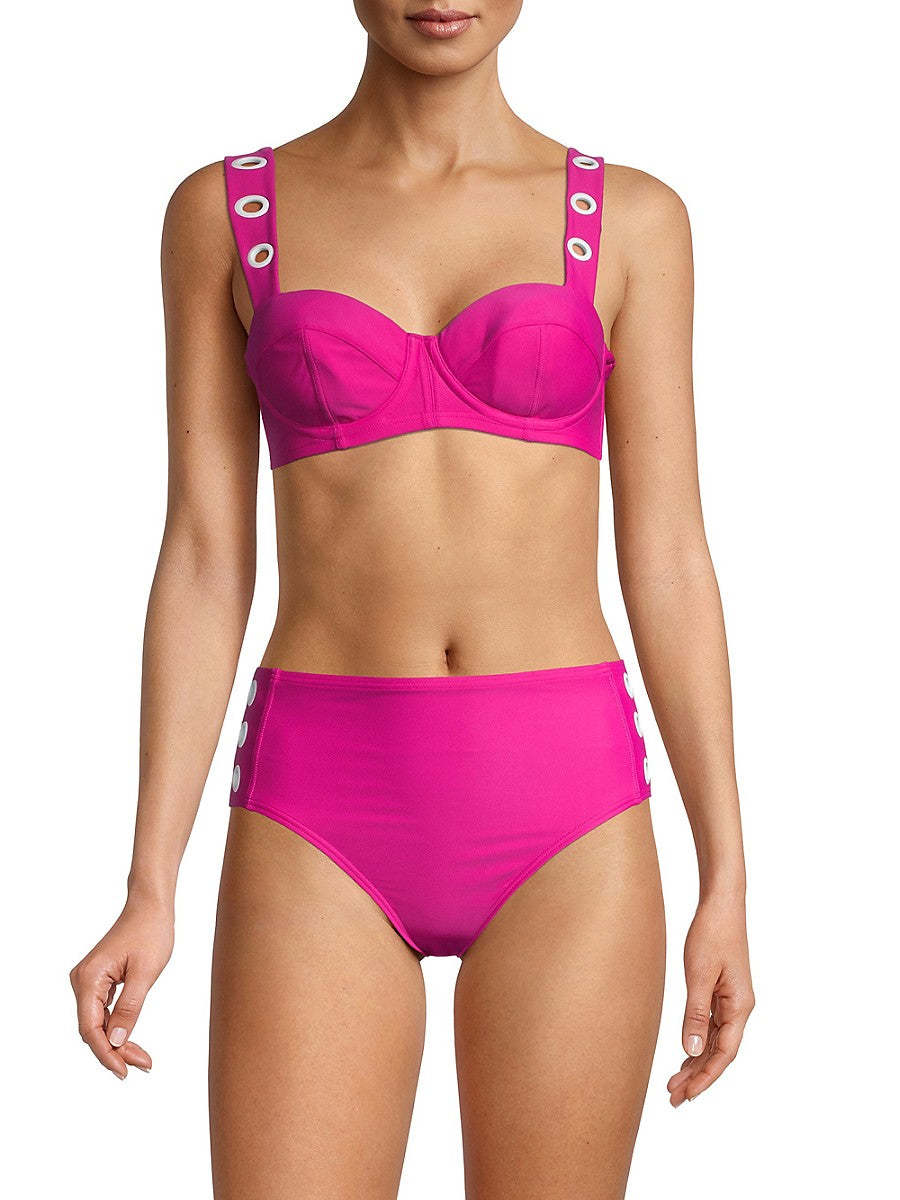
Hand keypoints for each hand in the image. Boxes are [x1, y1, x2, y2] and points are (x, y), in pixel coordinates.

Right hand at [69, 898, 173, 1078]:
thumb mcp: (145, 973)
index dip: (106, 1053)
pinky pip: (103, 1011)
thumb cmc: (150, 932)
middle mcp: (82, 981)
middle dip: (115, 1050)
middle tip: (142, 1065)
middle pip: (92, 1029)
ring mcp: (88, 981)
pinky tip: (131, 1040)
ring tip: (141, 1059)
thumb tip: (117, 1041)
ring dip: (117, 1042)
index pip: (91, 1028)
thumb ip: (130, 1007)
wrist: (150, 907)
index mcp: (89, 979)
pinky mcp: (99, 980)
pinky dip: (117, 1026)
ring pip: (98, 1023)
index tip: (125, 1071)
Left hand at [667, 893, 754, 1105]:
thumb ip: (696, 1014)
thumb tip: (692, 1050)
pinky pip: (712, 1027)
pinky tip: (686, 1054)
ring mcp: (731, 1000)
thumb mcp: (699, 975)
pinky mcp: (722, 991)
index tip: (687, 1095)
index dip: (706, 1077)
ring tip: (675, 1083)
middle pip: (719, 1052)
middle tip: (674, 1098)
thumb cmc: (712, 933)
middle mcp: (739, 1007)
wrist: (721, 904)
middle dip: (698, 1077)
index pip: (724, 1053)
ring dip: (696, 1062)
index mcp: (740, 1006)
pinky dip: (698, 1043)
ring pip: (715, 1041)